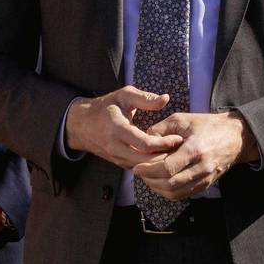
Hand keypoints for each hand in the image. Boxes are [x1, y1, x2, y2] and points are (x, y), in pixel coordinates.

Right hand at [64, 86, 183, 169]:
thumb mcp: (123, 95)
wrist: (82, 125)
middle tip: (181, 149)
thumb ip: (145, 98)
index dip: (164, 143)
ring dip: (160, 163)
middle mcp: (116, 147)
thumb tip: (165, 98)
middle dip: (165, 156)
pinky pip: (139, 168)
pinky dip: (152, 165)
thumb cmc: (106, 107)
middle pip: (146, 160)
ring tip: (176, 153)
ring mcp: (117, 158)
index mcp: (117, 129)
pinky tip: (164, 157)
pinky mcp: (119, 163)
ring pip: (143, 167)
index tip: (178, 137)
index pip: (145, 144)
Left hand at [131, 111, 255, 201]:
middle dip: (150, 180)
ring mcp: (205, 179)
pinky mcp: (206, 185)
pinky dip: (169, 192)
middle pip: (170, 184)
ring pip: (176, 193)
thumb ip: (161, 129)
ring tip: (149, 177)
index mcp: (195, 149)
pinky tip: (161, 182)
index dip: (149, 170)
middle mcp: (202, 168)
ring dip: (158, 188)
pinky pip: (183, 195)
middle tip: (140, 173)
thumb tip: (144, 141)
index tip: (137, 167)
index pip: (167, 168)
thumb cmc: (208, 125)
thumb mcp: (183, 119)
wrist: (236, 137)